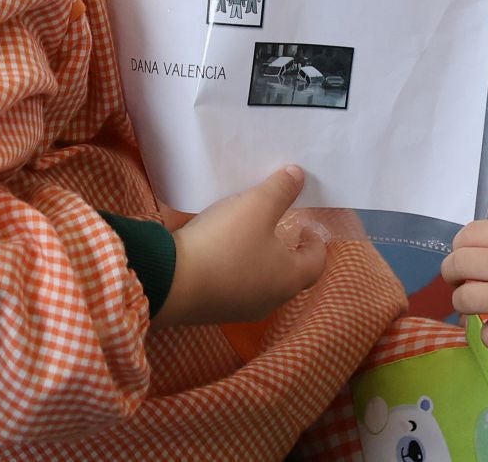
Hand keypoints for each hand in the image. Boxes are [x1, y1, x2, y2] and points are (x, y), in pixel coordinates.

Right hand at [157, 166, 327, 327]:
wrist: (171, 282)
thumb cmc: (225, 243)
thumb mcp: (256, 206)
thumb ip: (281, 190)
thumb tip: (299, 175)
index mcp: (289, 279)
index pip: (316, 264)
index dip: (316, 243)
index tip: (305, 225)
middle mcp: (270, 301)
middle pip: (289, 276)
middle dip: (287, 253)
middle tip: (280, 229)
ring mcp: (239, 310)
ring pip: (260, 285)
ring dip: (259, 262)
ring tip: (248, 237)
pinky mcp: (212, 312)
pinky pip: (233, 289)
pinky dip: (234, 271)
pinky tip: (219, 253)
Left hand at [442, 219, 487, 352]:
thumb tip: (464, 257)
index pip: (469, 233)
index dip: (459, 246)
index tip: (464, 257)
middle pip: (459, 264)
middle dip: (451, 275)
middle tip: (460, 283)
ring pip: (465, 299)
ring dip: (465, 304)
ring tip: (479, 307)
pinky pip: (487, 336)